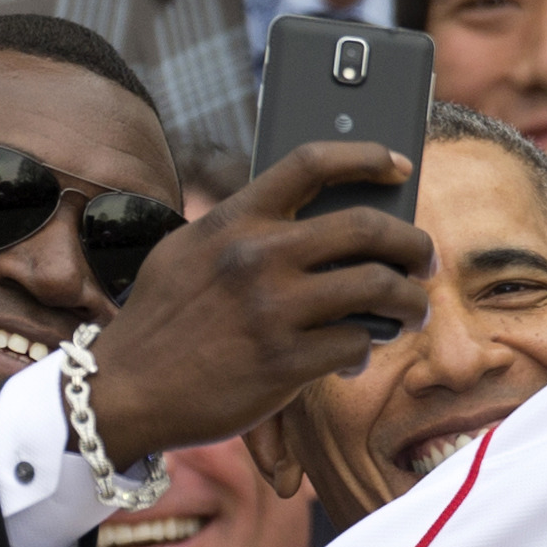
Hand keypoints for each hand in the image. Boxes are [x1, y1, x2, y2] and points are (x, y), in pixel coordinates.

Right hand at [90, 142, 436, 466]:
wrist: (122, 391)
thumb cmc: (161, 324)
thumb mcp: (187, 255)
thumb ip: (240, 233)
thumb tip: (304, 223)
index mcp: (234, 220)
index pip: (311, 163)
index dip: (367, 156)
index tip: (400, 165)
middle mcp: (257, 256)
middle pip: (367, 227)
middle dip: (413, 244)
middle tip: (424, 261)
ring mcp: (273, 309)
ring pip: (379, 288)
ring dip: (409, 303)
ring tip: (411, 314)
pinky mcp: (284, 362)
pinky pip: (356, 345)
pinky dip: (365, 352)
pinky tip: (353, 358)